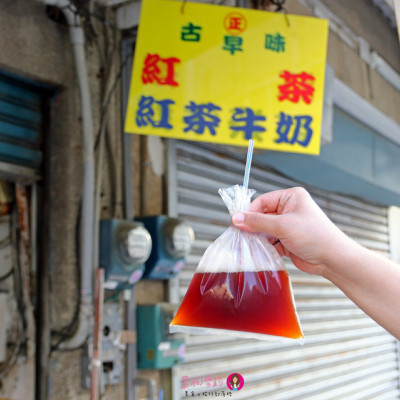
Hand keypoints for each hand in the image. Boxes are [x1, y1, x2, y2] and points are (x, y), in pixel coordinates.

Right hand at [231, 187, 354, 275]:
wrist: (333, 259)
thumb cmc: (314, 236)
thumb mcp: (283, 226)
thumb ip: (257, 222)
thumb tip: (235, 218)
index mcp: (291, 197)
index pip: (263, 201)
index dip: (250, 212)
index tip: (237, 223)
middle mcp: (289, 209)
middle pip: (262, 216)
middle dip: (253, 227)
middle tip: (241, 236)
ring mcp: (288, 226)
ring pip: (264, 230)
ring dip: (258, 238)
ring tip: (249, 245)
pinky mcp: (287, 240)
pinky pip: (270, 241)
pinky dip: (264, 247)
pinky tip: (259, 252)